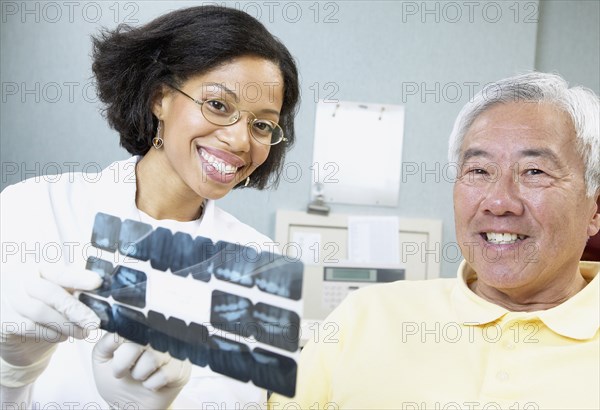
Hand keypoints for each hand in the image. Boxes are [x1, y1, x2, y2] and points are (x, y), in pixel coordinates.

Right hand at [0, 266, 101, 386]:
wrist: (16, 335)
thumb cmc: (43, 308)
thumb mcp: (58, 295)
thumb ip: (73, 291)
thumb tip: (102, 293)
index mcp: (38, 269)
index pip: (60, 272)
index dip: (80, 278)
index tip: (98, 283)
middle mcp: (20, 280)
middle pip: (51, 293)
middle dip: (76, 309)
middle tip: (94, 322)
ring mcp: (9, 299)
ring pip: (40, 312)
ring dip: (66, 325)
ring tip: (82, 333)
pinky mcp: (4, 320)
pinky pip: (30, 327)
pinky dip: (50, 333)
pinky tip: (61, 336)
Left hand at [92, 333, 190, 409]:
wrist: (132, 406)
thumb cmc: (119, 383)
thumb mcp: (102, 361)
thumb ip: (106, 342)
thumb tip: (117, 331)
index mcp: (139, 331)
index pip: (131, 326)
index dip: (121, 345)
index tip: (116, 360)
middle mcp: (157, 337)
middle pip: (142, 340)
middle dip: (127, 362)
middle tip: (127, 371)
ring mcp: (172, 351)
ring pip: (154, 357)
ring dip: (140, 374)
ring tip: (141, 377)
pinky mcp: (182, 367)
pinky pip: (166, 373)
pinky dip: (152, 384)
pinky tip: (153, 383)